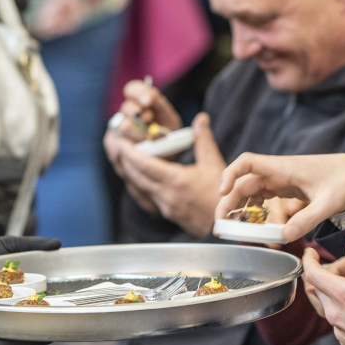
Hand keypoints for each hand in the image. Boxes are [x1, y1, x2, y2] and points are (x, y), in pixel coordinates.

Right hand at [106, 80, 180, 146]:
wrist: (164, 157)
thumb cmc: (167, 135)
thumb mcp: (169, 119)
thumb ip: (160, 106)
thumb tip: (148, 99)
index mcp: (140, 100)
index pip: (132, 89)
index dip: (138, 93)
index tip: (148, 102)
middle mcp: (126, 111)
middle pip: (127, 108)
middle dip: (142, 118)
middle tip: (151, 126)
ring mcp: (117, 126)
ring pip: (123, 127)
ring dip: (139, 136)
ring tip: (150, 142)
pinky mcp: (111, 142)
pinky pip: (115, 143)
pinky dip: (129, 148)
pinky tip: (138, 150)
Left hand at [112, 113, 224, 235]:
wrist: (225, 225)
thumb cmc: (222, 196)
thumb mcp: (214, 164)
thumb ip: (203, 139)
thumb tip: (201, 118)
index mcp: (176, 181)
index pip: (144, 165)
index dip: (129, 153)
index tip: (120, 143)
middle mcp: (166, 195)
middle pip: (136, 177)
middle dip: (125, 162)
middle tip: (118, 148)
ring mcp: (165, 207)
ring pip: (139, 189)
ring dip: (130, 175)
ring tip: (124, 161)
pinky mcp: (168, 214)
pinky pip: (147, 198)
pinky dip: (140, 186)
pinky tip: (140, 179)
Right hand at [218, 153, 344, 241]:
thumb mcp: (329, 203)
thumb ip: (308, 219)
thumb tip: (284, 237)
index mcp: (285, 168)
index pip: (248, 162)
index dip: (230, 174)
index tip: (221, 192)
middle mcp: (279, 172)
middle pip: (244, 183)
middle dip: (229, 202)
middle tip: (220, 225)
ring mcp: (282, 180)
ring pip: (251, 191)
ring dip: (240, 208)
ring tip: (232, 228)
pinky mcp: (288, 189)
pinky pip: (264, 198)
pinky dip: (255, 210)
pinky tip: (253, 224)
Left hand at [303, 239, 344, 344]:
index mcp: (343, 296)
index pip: (312, 273)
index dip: (308, 259)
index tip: (312, 252)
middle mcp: (335, 313)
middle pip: (318, 286)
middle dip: (331, 272)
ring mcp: (337, 330)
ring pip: (326, 302)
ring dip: (335, 290)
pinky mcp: (343, 341)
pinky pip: (335, 318)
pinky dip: (341, 307)